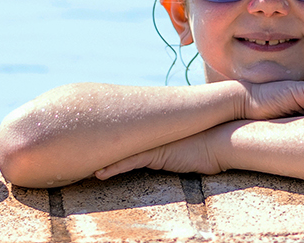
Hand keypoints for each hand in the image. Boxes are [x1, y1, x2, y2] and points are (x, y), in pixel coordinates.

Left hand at [92, 124, 227, 179]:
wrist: (225, 140)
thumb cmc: (213, 144)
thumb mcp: (192, 143)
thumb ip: (179, 144)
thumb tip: (182, 146)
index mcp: (157, 130)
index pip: (128, 132)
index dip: (111, 136)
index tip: (94, 138)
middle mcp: (152, 134)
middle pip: (118, 138)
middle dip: (97, 141)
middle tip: (77, 145)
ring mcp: (153, 143)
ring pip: (118, 149)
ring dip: (100, 156)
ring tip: (79, 164)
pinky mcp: (155, 154)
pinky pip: (128, 163)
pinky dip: (112, 168)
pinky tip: (98, 174)